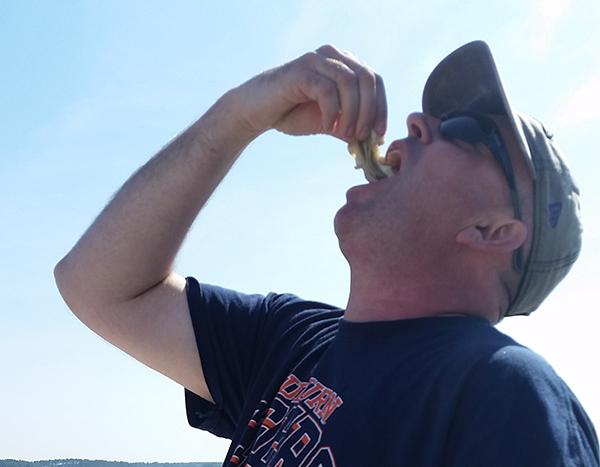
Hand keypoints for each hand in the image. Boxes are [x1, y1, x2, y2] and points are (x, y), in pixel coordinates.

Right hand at [231, 45, 386, 141]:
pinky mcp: (301, 71)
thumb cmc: (293, 114)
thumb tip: (375, 142)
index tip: (378, 134)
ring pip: (349, 82)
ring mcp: (317, 60)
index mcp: (344, 64)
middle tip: (361, 136)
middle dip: (369, 111)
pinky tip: (327, 125)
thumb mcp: (330, 122)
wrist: (258, 112)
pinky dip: (332, 111)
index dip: (381, 107)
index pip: (375, 80)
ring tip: (346, 133)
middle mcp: (333, 56)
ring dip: (353, 112)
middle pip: (367, 78)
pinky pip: (326, 89)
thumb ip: (351, 127)